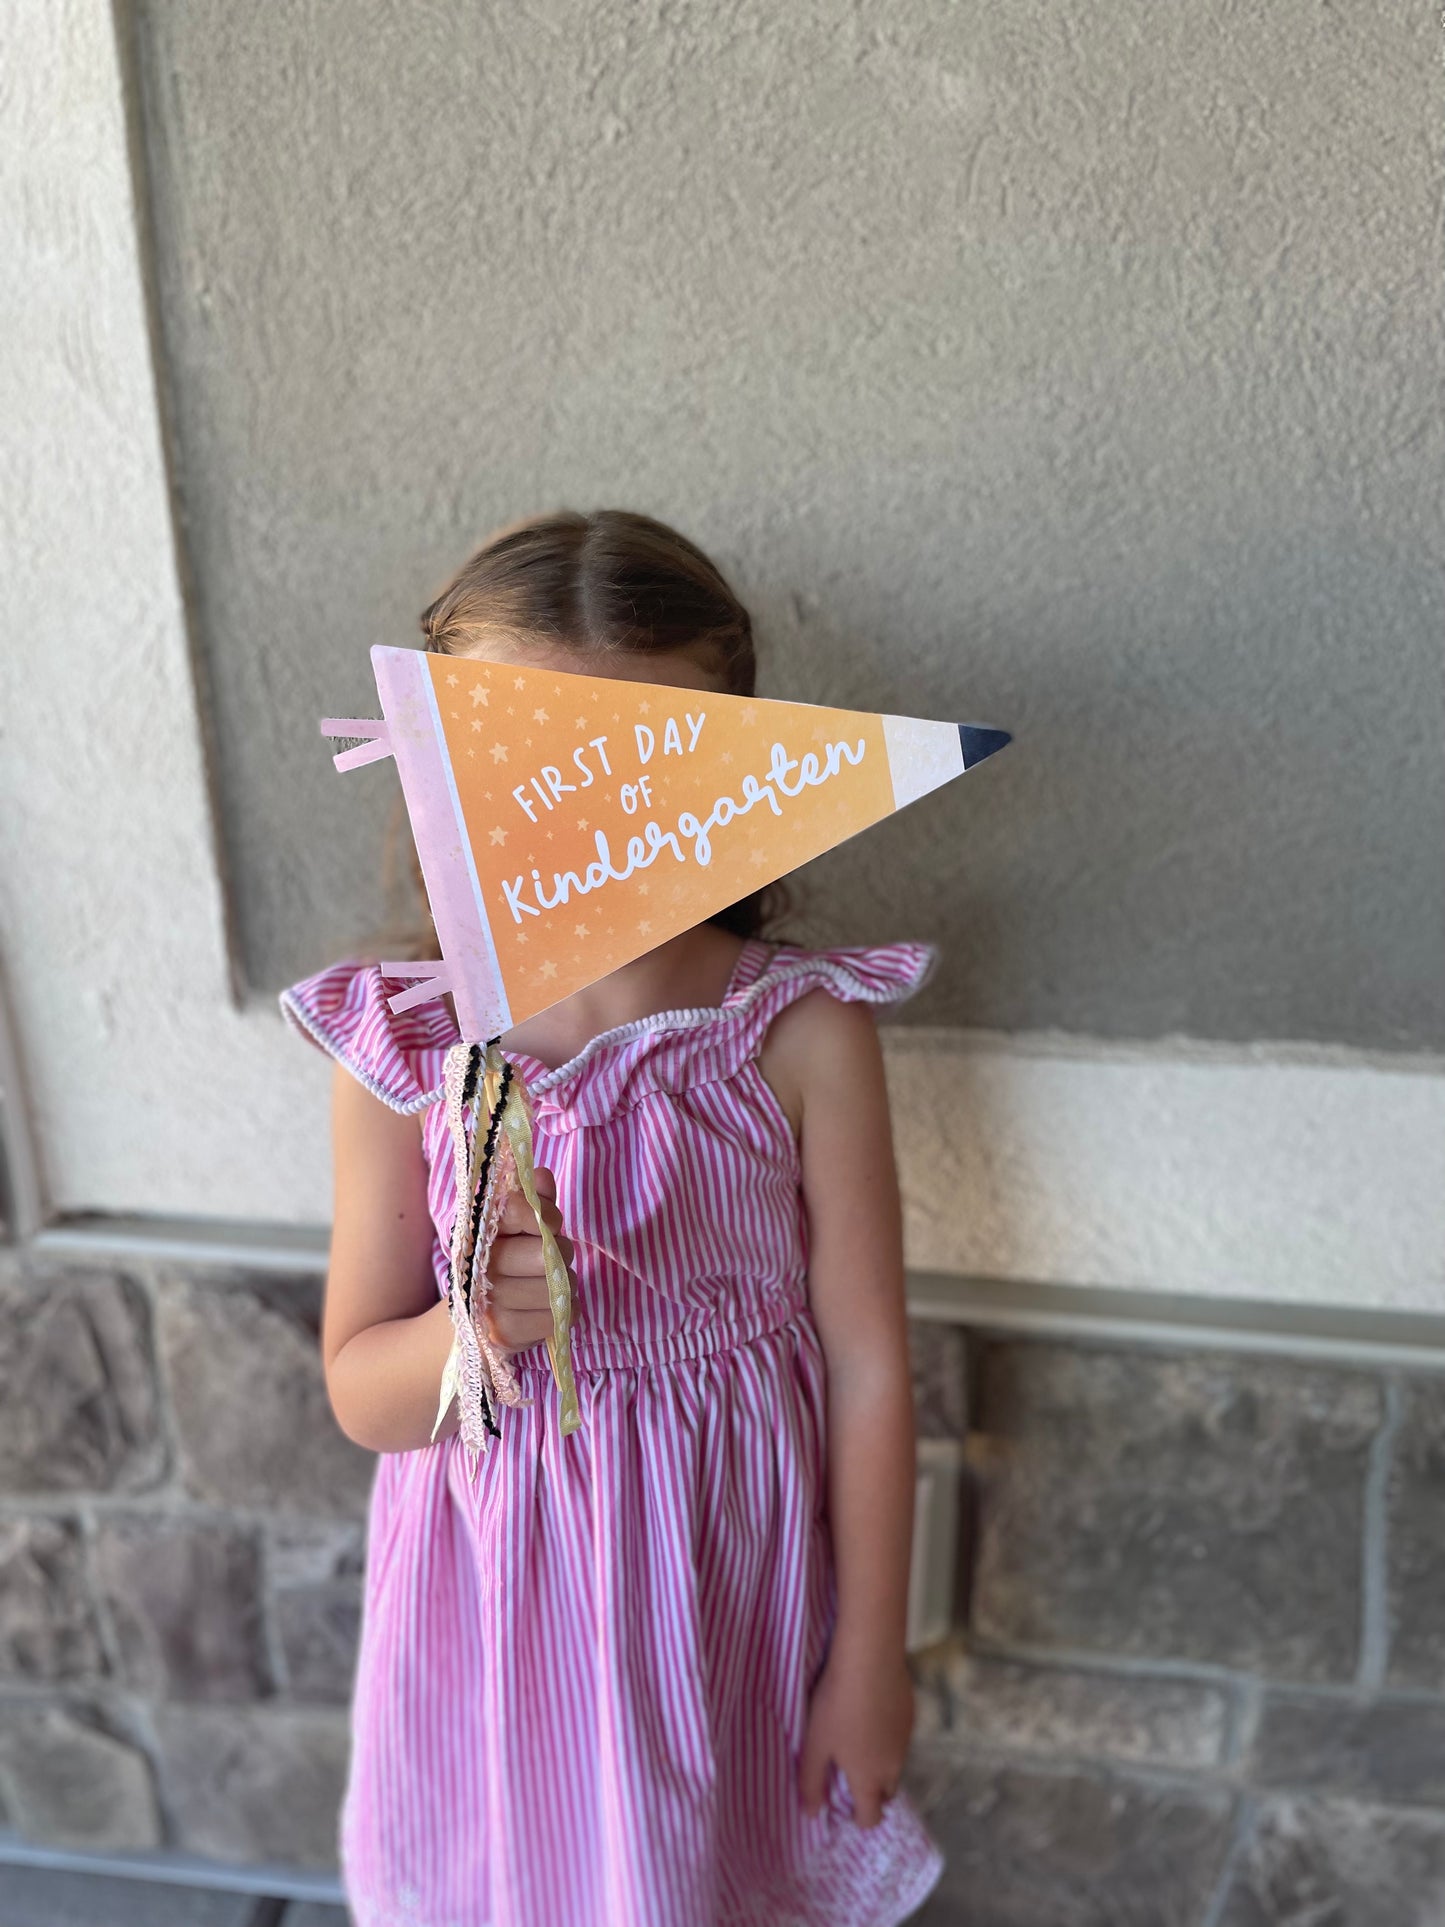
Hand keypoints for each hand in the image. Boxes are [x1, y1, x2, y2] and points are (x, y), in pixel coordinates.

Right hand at [482, 1167, 574, 1352]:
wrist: (477, 1313)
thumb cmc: (508, 1258)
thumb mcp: (519, 1226)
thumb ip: (533, 1200)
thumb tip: (542, 1176)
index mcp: (479, 1230)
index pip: (516, 1210)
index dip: (544, 1215)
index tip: (552, 1224)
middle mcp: (479, 1265)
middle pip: (543, 1254)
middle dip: (561, 1254)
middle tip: (555, 1258)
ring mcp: (489, 1303)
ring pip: (554, 1288)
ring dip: (565, 1285)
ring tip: (553, 1283)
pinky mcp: (504, 1333)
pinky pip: (556, 1318)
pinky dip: (566, 1311)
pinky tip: (553, 1306)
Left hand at [799, 1647, 913, 1829]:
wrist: (870, 1660)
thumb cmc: (837, 1705)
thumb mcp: (815, 1744)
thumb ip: (812, 1782)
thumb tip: (812, 1814)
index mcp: (869, 1779)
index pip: (871, 1817)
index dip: (859, 1818)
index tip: (844, 1807)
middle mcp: (893, 1766)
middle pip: (886, 1793)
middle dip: (871, 1792)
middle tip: (848, 1772)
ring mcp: (906, 1740)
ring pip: (894, 1765)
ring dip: (880, 1763)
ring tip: (857, 1738)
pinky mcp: (910, 1715)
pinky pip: (900, 1738)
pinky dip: (887, 1737)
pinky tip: (870, 1713)